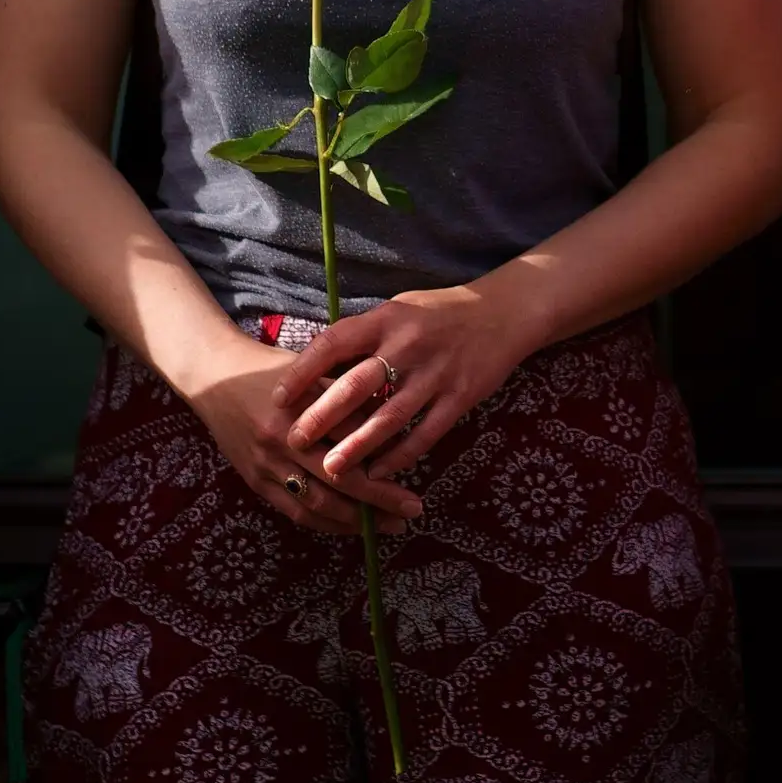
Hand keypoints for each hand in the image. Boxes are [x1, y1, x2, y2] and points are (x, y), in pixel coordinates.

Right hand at [176, 337, 420, 534]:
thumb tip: (392, 418)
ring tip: (388, 525)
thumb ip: (348, 393)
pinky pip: (294, 510)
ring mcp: (265, 464)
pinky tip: (350, 526)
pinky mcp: (254, 481)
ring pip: (316, 502)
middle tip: (412, 510)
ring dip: (355, 520)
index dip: (385, 458)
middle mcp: (282, 439)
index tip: (415, 470)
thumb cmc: (273, 369)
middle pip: (338, 477)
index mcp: (302, 406)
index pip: (351, 438)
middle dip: (379, 499)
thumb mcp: (313, 371)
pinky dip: (325, 522)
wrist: (215, 377)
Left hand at [280, 282, 547, 491]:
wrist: (502, 312)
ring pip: (391, 417)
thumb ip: (363, 337)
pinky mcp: (460, 396)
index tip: (278, 396)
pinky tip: (379, 472)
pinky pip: (426, 433)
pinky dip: (401, 455)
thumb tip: (314, 366)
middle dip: (323, 416)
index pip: (335, 343)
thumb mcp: (397, 311)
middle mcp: (409, 345)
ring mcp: (437, 373)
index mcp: (387, 319)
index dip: (304, 370)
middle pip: (358, 384)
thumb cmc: (438, 313)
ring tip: (331, 469)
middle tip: (295, 440)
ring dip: (358, 446)